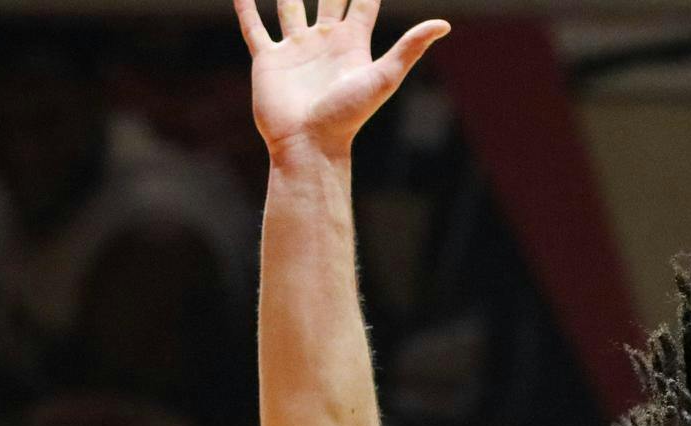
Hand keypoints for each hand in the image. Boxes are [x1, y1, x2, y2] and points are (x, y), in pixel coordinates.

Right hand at [237, 0, 449, 159]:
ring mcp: (296, 49)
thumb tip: (445, 23)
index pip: (362, 1)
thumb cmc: (348, 115)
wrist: (309, 145)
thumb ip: (410, 48)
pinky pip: (254, 28)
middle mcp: (324, 41)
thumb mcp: (384, 77)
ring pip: (290, 6)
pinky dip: (246, 9)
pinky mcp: (269, 61)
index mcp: (352, 42)